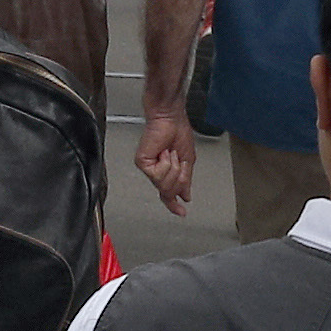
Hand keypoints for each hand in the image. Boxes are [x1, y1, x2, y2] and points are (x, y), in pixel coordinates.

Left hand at [136, 104, 196, 218]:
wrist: (170, 118)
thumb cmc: (178, 131)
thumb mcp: (188, 160)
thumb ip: (185, 180)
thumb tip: (185, 195)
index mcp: (167, 171)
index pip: (168, 193)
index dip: (174, 205)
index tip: (181, 212)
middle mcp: (156, 171)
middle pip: (169, 191)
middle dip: (179, 176)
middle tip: (178, 158)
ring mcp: (149, 168)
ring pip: (164, 184)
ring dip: (173, 167)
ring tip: (170, 152)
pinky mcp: (142, 163)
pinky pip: (158, 175)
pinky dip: (166, 162)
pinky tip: (163, 152)